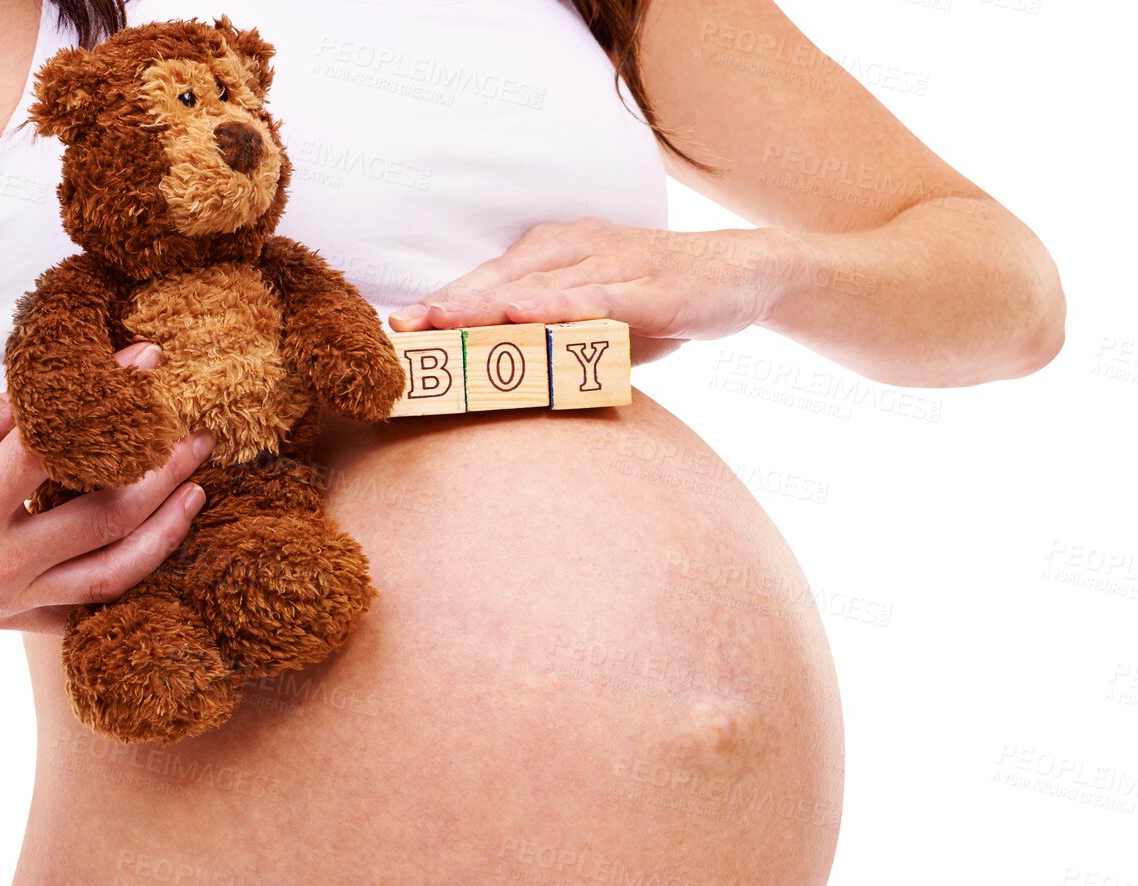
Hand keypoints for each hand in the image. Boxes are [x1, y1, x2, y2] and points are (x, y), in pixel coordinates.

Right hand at [0, 348, 212, 632]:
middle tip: (201, 436)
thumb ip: (2, 416)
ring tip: (195, 495)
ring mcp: (1, 602)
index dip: (115, 397)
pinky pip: (78, 611)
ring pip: (111, 576)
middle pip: (110, 516)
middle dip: (164, 471)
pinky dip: (118, 583)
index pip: (67, 443)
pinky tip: (149, 552)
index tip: (151, 359)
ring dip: (163, 534)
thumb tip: (69, 385)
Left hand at [387, 219, 802, 363]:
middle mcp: (575, 250)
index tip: (393, 331)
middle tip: (399, 330)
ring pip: (539, 286)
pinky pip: (600, 297)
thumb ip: (544, 344)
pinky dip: (562, 306)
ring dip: (487, 304)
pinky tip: (528, 316)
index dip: (439, 306)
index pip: (485, 284)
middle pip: (498, 282)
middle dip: (446, 306)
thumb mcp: (591, 326)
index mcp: (551, 256)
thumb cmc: (655, 300)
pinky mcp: (653, 286)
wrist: (745, 273)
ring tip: (441, 322)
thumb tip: (493, 382)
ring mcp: (614, 264)